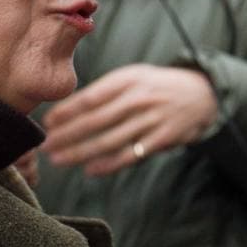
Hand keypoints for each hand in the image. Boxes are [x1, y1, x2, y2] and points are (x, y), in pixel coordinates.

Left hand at [42, 64, 218, 175]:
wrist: (201, 93)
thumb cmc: (156, 87)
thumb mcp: (133, 77)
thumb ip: (106, 91)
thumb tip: (68, 110)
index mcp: (128, 80)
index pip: (91, 97)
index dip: (67, 111)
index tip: (47, 122)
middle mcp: (139, 98)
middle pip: (96, 120)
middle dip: (67, 135)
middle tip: (45, 146)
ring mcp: (152, 119)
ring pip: (110, 140)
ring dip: (81, 152)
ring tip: (59, 159)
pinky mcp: (163, 139)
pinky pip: (131, 154)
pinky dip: (109, 164)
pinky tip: (90, 170)